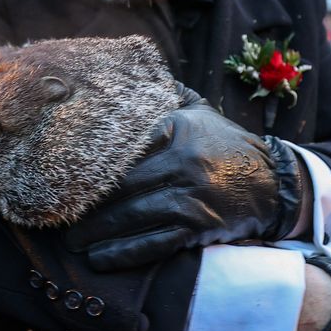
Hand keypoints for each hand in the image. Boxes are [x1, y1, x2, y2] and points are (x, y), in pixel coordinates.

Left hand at [65, 95, 307, 270]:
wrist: (274, 184)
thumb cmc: (226, 146)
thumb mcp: (200, 112)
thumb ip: (167, 96)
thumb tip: (127, 72)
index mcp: (178, 128)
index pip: (124, 146)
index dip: (90, 163)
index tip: (61, 174)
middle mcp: (184, 161)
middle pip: (122, 185)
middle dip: (86, 205)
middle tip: (56, 216)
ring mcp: (192, 196)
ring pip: (133, 216)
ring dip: (98, 233)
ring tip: (72, 242)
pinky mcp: (199, 227)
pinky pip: (154, 243)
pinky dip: (124, 253)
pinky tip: (100, 258)